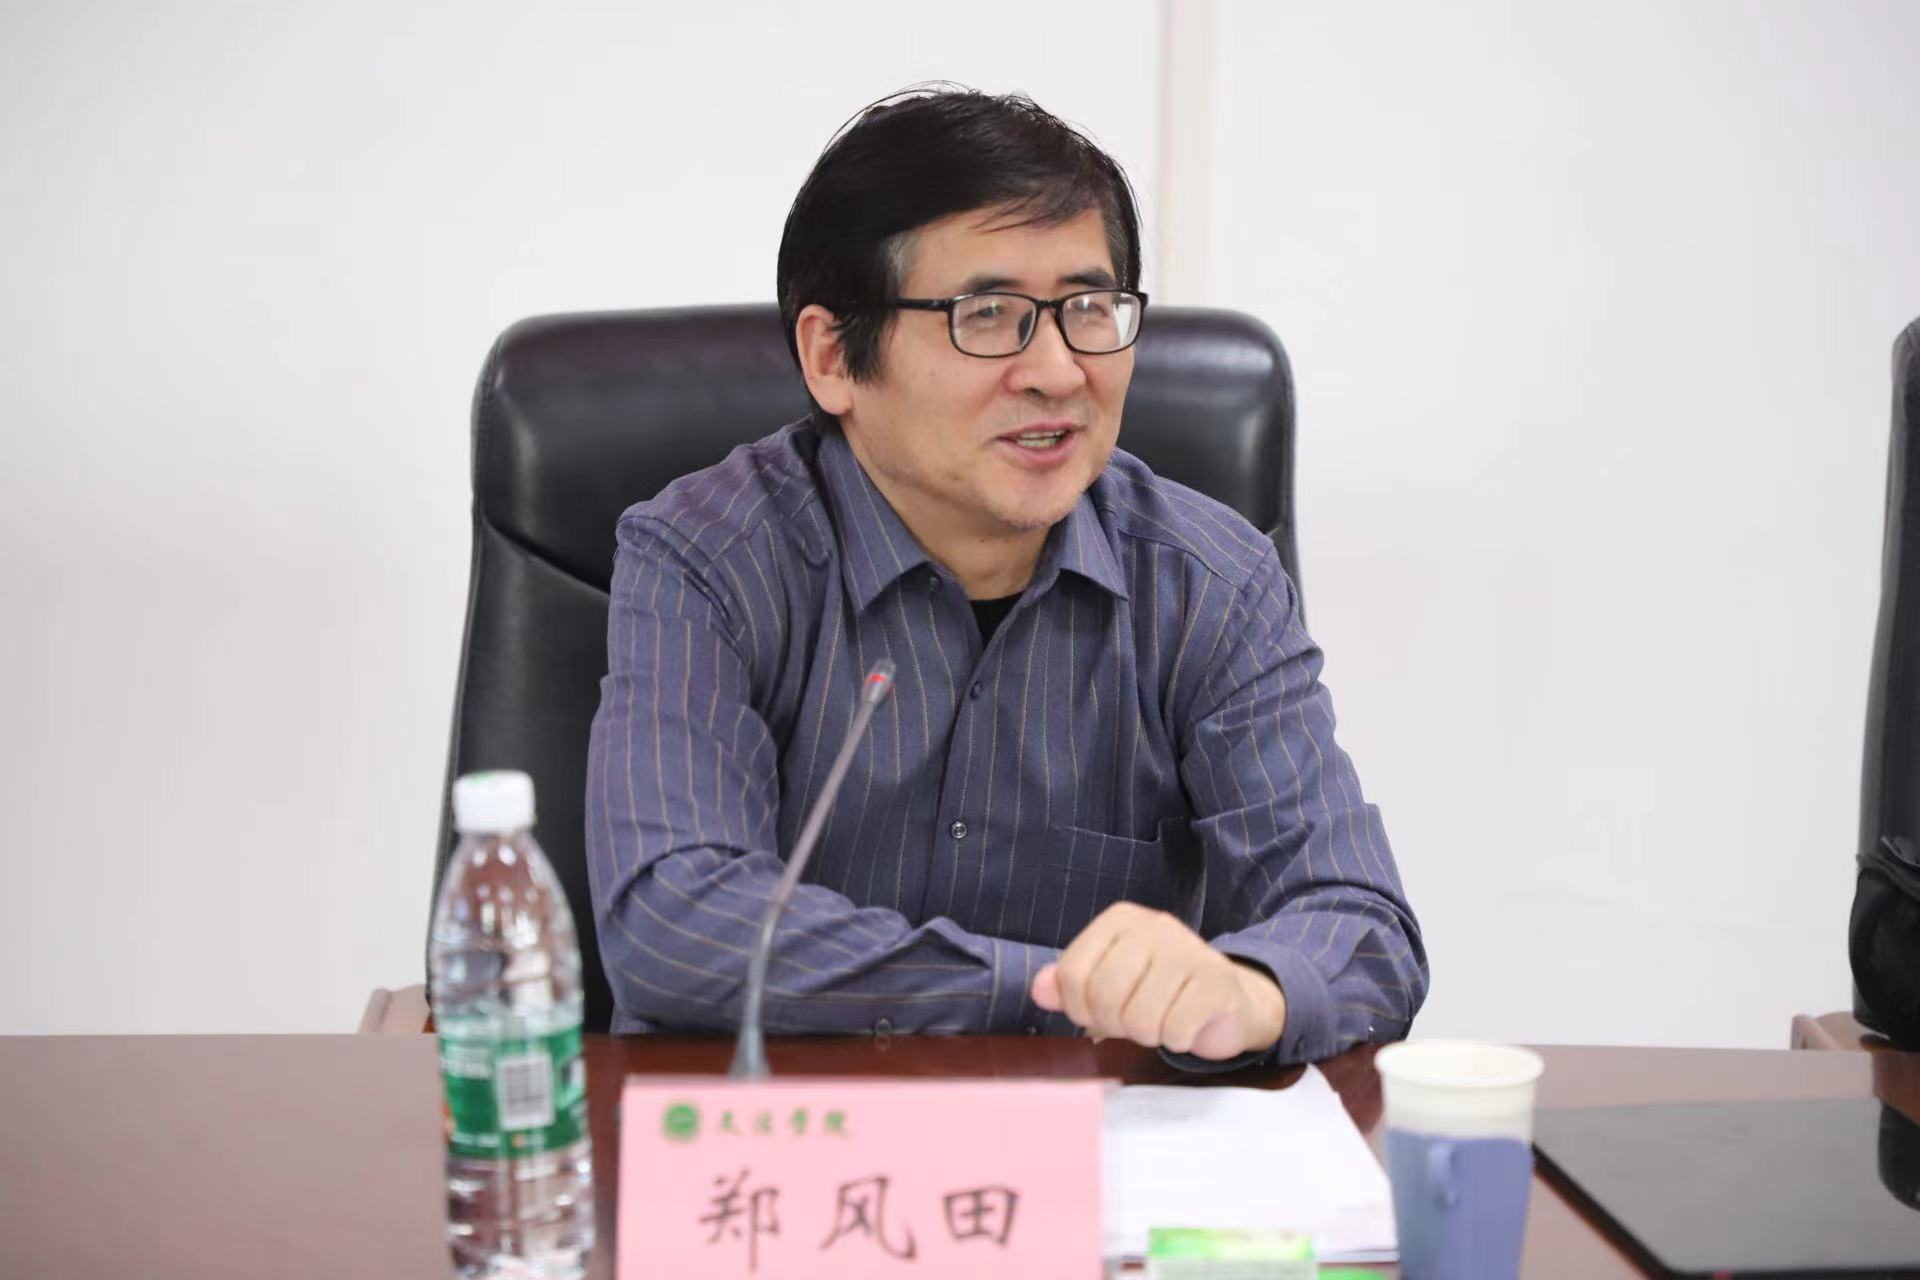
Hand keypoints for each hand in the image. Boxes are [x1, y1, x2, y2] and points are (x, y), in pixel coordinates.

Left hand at [1029, 902, 1286, 1058]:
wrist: (1229, 1002)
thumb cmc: (1159, 993)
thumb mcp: (1108, 985)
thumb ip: (1069, 985)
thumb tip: (1040, 990)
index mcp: (1120, 920)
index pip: (1073, 973)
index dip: (1079, 1009)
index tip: (1099, 1015)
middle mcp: (1154, 925)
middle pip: (1105, 995)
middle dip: (1116, 1024)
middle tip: (1134, 1023)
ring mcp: (1188, 949)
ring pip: (1142, 1017)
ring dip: (1149, 1034)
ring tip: (1162, 1021)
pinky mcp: (1217, 979)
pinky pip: (1177, 1028)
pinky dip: (1178, 1039)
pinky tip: (1187, 1026)